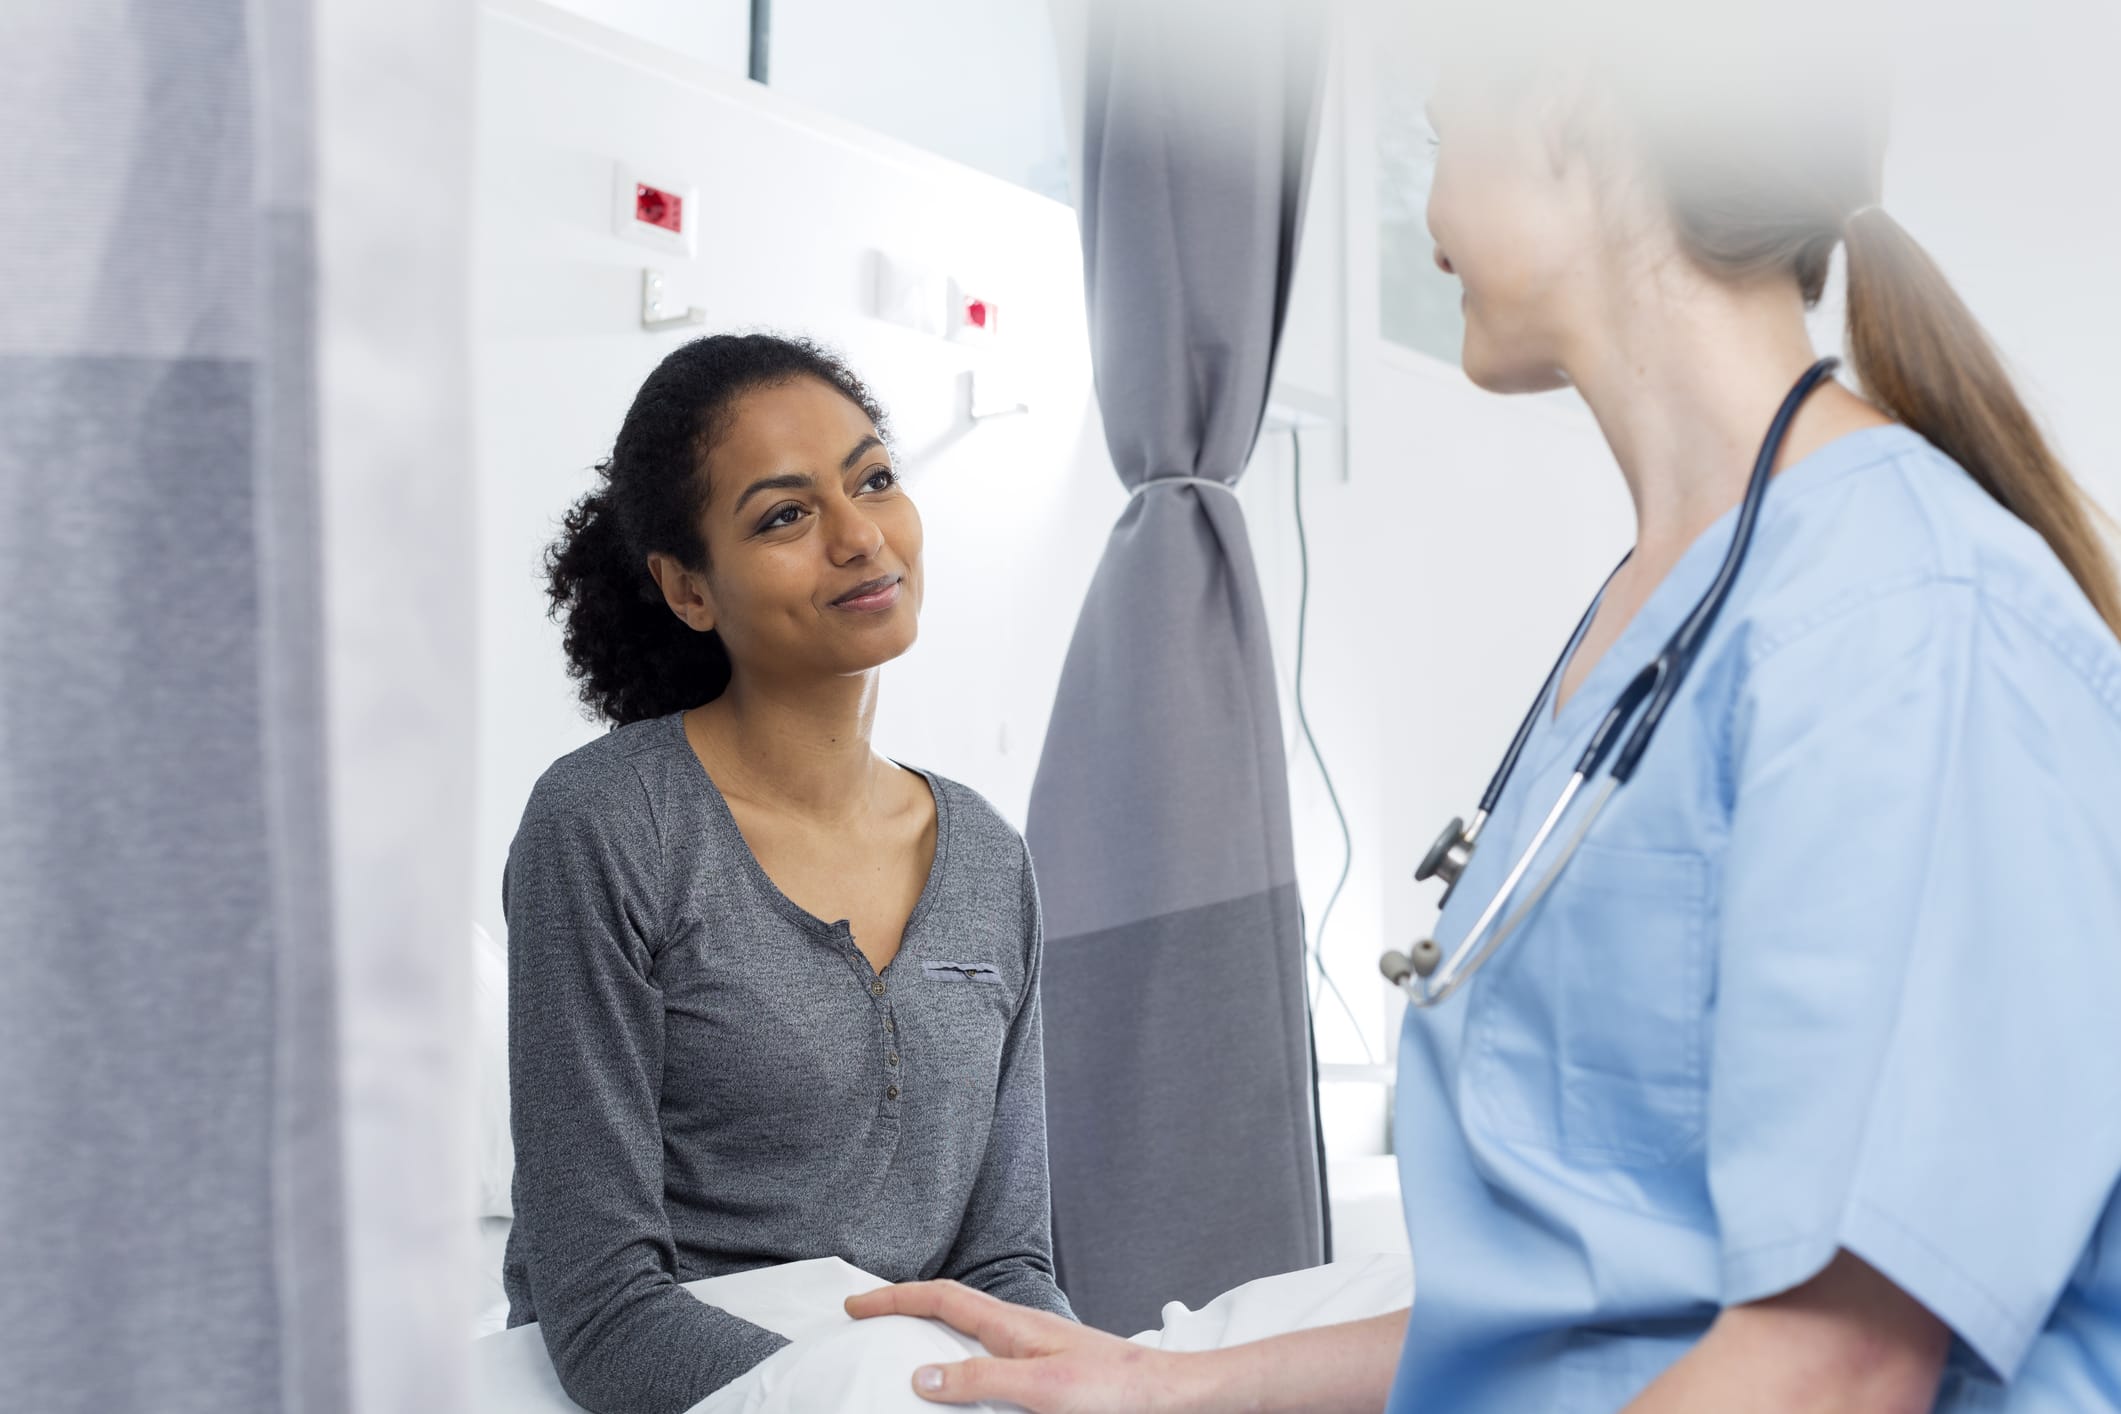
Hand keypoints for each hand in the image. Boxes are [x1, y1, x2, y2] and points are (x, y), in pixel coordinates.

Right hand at [844, 1280, 1209, 1412]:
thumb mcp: (1041, 1390)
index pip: (941, 1297)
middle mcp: (1021, 1327)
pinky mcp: (1048, 1367)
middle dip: (905, 1305)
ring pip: (970, 1327)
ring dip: (932, 1327)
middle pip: (951, 1304)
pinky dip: (960, 1353)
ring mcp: (1035, 1345)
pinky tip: (962, 1377)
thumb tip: (922, 1372)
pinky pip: (989, 1351)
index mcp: (1013, 1323)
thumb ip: (981, 1380)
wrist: (1166, 1397)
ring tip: (901, 1344)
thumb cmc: (1112, 1390)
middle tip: (868, 1317)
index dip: (895, 1297)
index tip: (855, 1304)